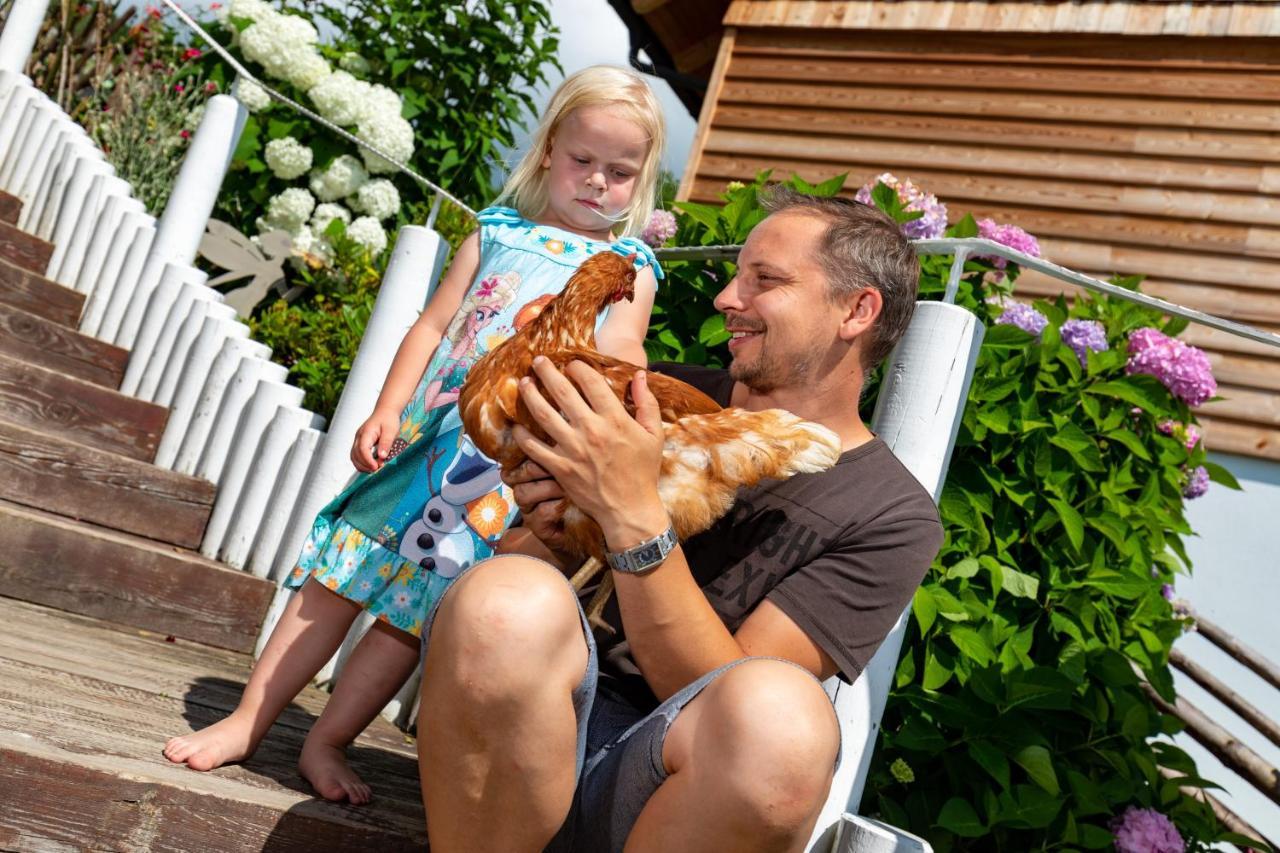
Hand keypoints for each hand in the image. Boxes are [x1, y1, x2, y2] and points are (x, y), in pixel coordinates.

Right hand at [350, 407, 399, 471]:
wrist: (385, 412)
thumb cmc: (388, 420)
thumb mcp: (391, 430)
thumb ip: (386, 443)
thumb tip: (381, 457)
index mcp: (366, 432)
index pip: (362, 449)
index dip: (368, 460)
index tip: (377, 467)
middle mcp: (359, 437)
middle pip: (356, 455)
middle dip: (365, 465)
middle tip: (378, 470)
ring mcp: (358, 440)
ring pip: (354, 457)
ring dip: (362, 466)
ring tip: (375, 470)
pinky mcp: (360, 444)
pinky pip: (356, 456)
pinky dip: (362, 463)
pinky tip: (372, 466)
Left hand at [513, 358, 667, 549]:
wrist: (630, 509)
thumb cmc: (643, 471)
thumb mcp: (654, 435)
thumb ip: (647, 403)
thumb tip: (639, 376)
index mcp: (615, 420)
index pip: (591, 383)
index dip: (578, 368)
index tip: (571, 363)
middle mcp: (591, 431)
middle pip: (562, 392)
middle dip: (547, 372)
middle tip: (538, 361)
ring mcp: (573, 450)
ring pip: (543, 415)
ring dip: (530, 395)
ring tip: (523, 383)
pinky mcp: (560, 468)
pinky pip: (534, 448)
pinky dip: (522, 436)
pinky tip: (516, 425)